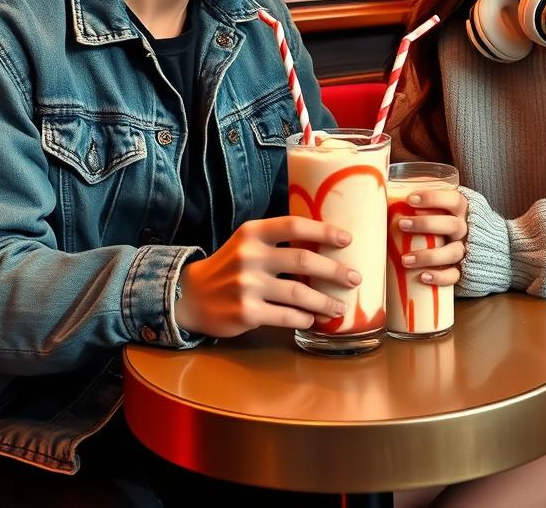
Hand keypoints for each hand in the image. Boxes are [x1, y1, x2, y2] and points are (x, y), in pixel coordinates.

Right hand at [174, 216, 361, 338]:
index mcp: (253, 232)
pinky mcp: (246, 312)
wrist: (191, 296)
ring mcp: (247, 285)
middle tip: (354, 277)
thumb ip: (277, 240)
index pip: (294, 225)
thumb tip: (325, 245)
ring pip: (299, 293)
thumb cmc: (230, 266)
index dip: (323, 231)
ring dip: (325, 301)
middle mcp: (250, 256)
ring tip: (339, 306)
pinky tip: (313, 319)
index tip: (347, 239)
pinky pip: (285, 316)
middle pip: (303, 260)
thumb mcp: (247, 243)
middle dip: (334, 270)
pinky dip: (304, 318)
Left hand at [398, 187, 468, 287]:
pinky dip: (440, 277)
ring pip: (453, 252)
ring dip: (428, 255)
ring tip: (404, 259)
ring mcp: (465, 250)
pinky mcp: (463, 270)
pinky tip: (423, 277)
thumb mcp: (438, 208)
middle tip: (401, 224)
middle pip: (451, 225)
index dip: (433, 198)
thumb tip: (385, 189)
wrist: (473, 246)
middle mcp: (465, 229)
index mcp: (461, 210)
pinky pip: (454, 275)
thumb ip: (420, 201)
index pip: (454, 199)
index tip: (410, 199)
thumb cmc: (443, 220)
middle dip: (425, 224)